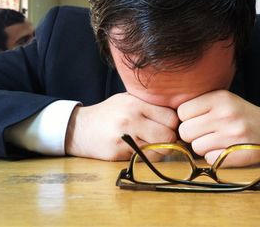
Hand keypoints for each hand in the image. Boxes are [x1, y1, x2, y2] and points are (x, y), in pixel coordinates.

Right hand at [65, 93, 179, 160]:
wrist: (80, 128)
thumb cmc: (110, 113)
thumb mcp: (128, 100)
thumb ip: (151, 105)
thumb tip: (180, 115)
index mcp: (136, 103)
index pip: (171, 117)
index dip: (174, 123)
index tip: (168, 125)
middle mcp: (130, 119)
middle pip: (168, 135)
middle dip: (169, 138)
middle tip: (162, 137)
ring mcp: (124, 137)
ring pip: (160, 150)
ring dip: (160, 150)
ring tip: (151, 144)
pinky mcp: (119, 153)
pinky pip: (145, 159)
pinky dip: (148, 157)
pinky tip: (140, 150)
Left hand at [177, 90, 259, 165]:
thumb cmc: (241, 115)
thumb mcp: (223, 100)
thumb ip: (199, 105)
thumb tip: (170, 119)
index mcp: (219, 98)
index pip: (182, 111)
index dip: (186, 119)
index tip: (196, 120)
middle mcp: (224, 115)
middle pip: (185, 131)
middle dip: (192, 134)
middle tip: (205, 133)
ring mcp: (230, 135)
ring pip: (195, 147)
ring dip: (202, 146)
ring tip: (216, 140)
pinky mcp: (235, 154)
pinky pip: (208, 159)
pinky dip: (213, 156)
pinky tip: (224, 149)